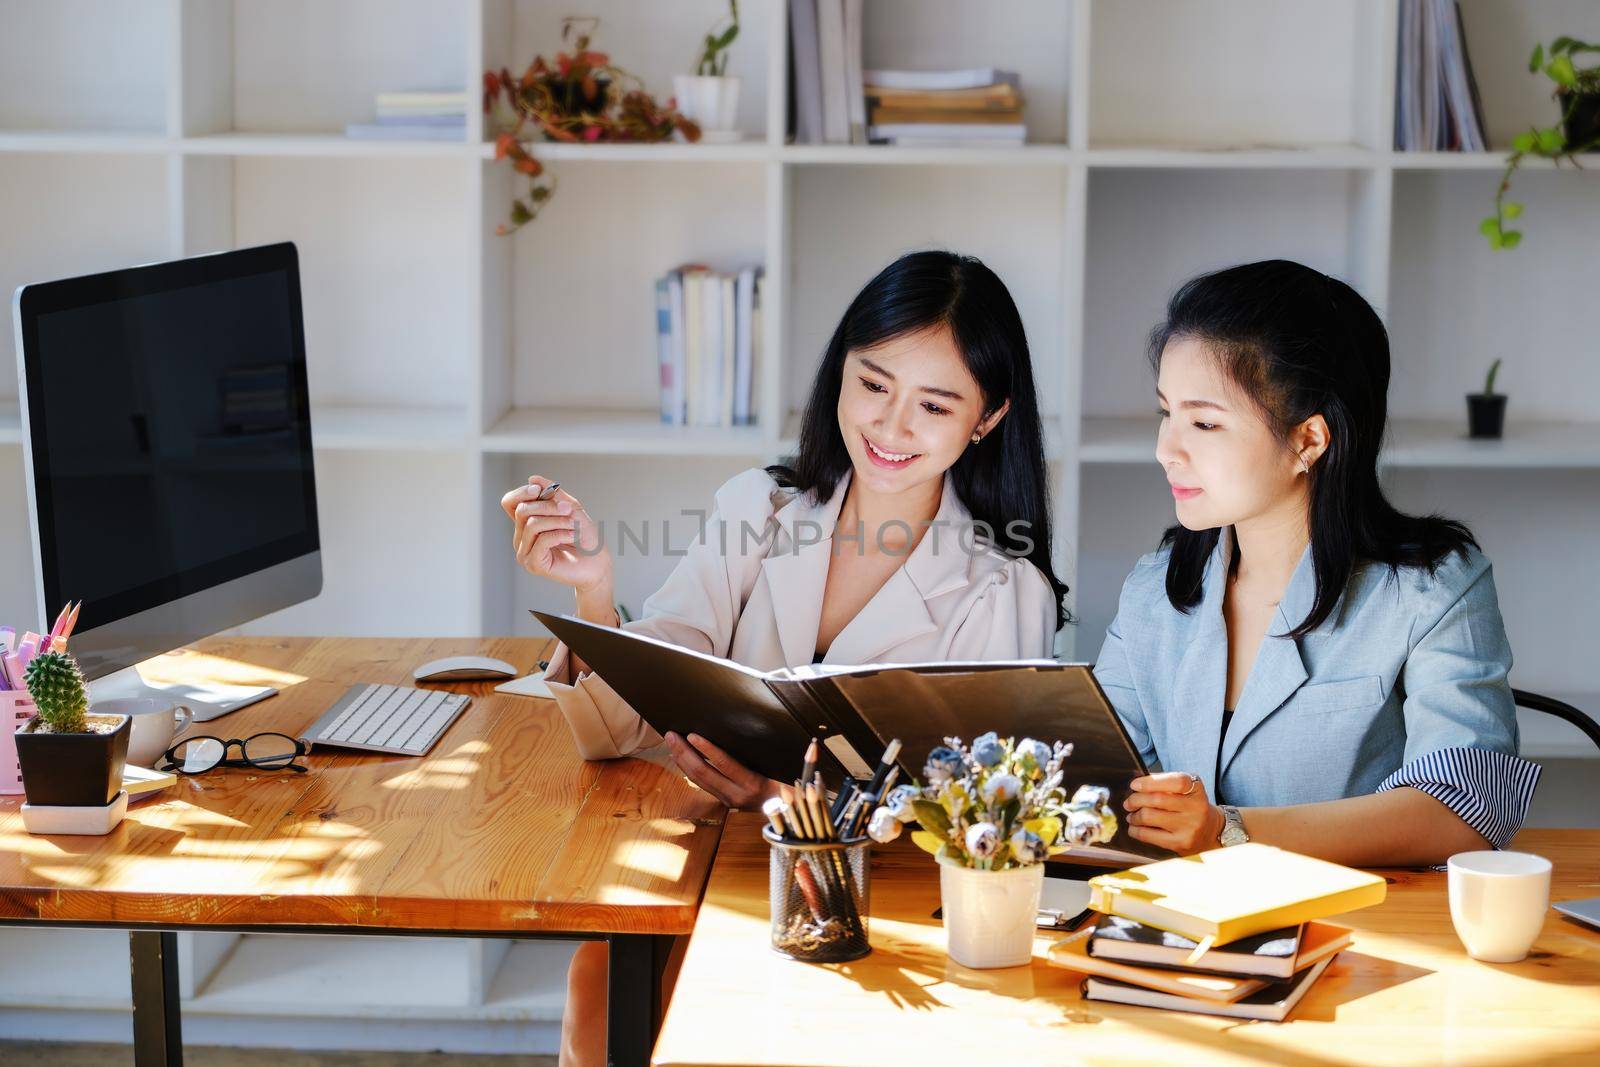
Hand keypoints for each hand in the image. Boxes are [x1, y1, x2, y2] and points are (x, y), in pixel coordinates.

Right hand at [501, 475, 611, 592]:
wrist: (598, 563)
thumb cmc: (585, 537)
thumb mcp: (570, 508)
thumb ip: (553, 494)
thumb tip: (533, 479)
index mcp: (526, 523)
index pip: (509, 503)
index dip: (521, 493)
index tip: (539, 489)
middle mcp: (521, 538)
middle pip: (522, 511)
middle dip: (548, 506)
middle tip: (569, 509)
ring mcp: (525, 552)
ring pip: (532, 524)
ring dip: (558, 521)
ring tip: (575, 526)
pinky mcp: (533, 564)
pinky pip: (543, 540)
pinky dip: (561, 534)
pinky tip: (573, 536)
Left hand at [663, 732, 780, 810]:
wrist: (790, 817)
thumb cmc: (790, 788)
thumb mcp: (784, 772)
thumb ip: (769, 758)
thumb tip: (761, 734)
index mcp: (753, 784)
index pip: (724, 764)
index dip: (707, 749)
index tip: (692, 735)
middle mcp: (737, 795)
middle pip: (704, 772)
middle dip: (684, 753)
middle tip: (671, 735)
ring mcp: (729, 800)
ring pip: (699, 780)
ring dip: (682, 760)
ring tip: (671, 743)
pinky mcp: (725, 801)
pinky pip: (703, 784)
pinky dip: (688, 770)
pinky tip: (679, 759)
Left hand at [1125, 771, 1225, 854]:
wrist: (1209, 831)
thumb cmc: (1190, 806)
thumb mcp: (1185, 790)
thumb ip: (1164, 783)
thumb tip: (1136, 783)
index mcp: (1196, 789)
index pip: (1175, 781)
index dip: (1150, 782)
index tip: (1134, 785)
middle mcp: (1196, 807)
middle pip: (1157, 799)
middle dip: (1135, 799)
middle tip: (1128, 802)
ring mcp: (1189, 827)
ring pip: (1150, 817)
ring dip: (1134, 815)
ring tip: (1131, 815)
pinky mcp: (1180, 843)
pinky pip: (1149, 835)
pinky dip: (1135, 830)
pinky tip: (1134, 827)